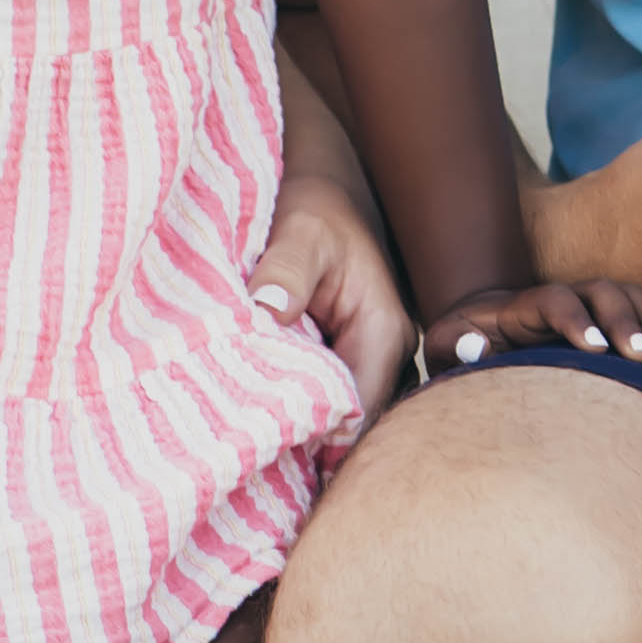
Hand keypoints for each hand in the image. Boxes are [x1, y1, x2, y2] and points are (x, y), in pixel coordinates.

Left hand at [245, 166, 413, 435]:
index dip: (318, 436)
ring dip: (306, 430)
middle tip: (254, 453)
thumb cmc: (316, 207)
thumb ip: (286, 271)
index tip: (267, 442)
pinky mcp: (350, 359)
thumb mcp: (300, 230)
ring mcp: (371, 360)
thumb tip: (268, 312)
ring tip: (257, 443)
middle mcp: (387, 354)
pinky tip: (265, 418)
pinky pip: (332, 400)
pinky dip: (302, 411)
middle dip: (311, 443)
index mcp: (383, 330)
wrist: (327, 189)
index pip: (361, 409)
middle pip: (357, 425)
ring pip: (345, 417)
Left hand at [413, 277, 641, 375]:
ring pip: (631, 296)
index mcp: (522, 305)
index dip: (576, 321)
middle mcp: (562, 296)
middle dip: (626, 321)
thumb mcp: (445, 347)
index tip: (597, 351)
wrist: (481, 329)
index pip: (554, 301)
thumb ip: (455, 346)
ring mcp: (589, 302)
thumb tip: (475, 346)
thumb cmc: (461, 348)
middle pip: (601, 292)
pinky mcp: (610, 316)